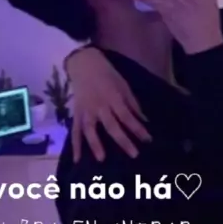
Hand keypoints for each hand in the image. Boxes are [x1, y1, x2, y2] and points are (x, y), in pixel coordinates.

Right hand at [67, 47, 150, 161]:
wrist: (83, 64)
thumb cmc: (107, 74)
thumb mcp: (123, 85)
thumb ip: (132, 104)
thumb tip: (144, 120)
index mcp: (113, 97)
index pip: (127, 116)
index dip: (138, 128)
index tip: (148, 140)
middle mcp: (99, 106)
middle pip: (111, 126)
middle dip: (123, 140)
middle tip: (134, 154)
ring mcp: (86, 110)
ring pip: (90, 129)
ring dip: (95, 144)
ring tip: (101, 159)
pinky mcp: (76, 113)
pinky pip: (75, 130)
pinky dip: (75, 145)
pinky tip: (77, 159)